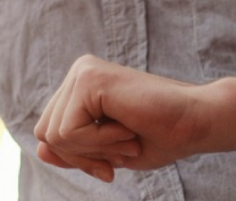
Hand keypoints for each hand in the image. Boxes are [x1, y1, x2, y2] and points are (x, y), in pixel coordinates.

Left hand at [33, 55, 211, 182]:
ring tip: (128, 137)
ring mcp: (82, 71)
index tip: (112, 164)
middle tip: (125, 149)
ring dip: (94, 149)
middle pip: (46, 134)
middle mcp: (79, 73)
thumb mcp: (107, 152)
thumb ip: (73, 150)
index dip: (79, 158)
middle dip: (83, 156)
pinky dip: (99, 143)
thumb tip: (40, 149)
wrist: (196, 123)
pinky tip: (127, 128)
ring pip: (54, 134)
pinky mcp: (89, 77)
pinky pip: (68, 131)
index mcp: (81, 87)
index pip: (50, 134)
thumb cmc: (162, 136)